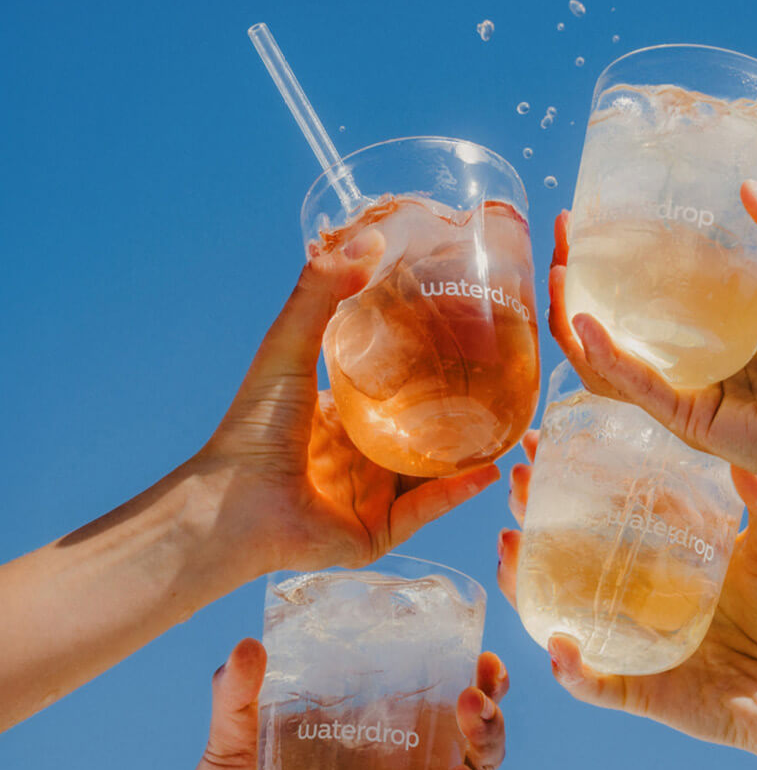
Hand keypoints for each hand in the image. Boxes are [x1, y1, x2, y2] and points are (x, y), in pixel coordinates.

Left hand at [192, 234, 498, 576]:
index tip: (467, 337)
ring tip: (510, 426)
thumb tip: (370, 236)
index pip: (392, 387)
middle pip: (419, 430)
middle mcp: (357, 456)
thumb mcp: (289, 347)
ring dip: (469, 452)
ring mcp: (370, 496)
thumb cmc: (253, 427)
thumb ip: (321, 292)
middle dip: (459, 411)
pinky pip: (426, 509)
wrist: (234, 506)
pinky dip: (457, 492)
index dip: (427, 365)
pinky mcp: (378, 532)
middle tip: (501, 380)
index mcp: (338, 417)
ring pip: (432, 472)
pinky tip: (489, 469)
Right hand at [499, 435, 756, 769]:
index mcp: (667, 556)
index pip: (608, 508)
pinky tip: (558, 645)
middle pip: (569, 552)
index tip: (543, 441)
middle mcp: (641, 595)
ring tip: (508, 548)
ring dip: (526, 584)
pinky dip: (573, 670)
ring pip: (563, 612)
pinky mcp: (642, 690)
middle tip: (517, 481)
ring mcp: (635, 641)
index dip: (572, 474)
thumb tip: (743, 453)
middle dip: (535, 517)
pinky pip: (595, 683)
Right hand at [549, 182, 756, 502]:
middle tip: (562, 237)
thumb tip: (749, 188)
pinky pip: (632, 387)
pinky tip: (583, 325)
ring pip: (607, 355)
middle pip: (615, 312)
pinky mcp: (686, 418)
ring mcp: (684, 383)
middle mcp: (693, 346)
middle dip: (579, 277)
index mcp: (720, 310)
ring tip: (556, 278)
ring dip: (572, 319)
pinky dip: (604, 358)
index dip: (617, 244)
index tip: (590, 213)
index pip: (653, 273)